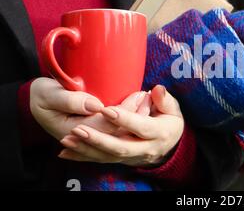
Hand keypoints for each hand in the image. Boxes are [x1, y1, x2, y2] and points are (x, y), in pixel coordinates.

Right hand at [30, 77, 145, 139]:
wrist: (36, 100)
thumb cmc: (41, 94)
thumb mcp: (48, 93)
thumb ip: (69, 99)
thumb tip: (95, 106)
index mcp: (72, 131)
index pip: (104, 125)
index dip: (123, 112)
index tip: (138, 95)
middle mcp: (84, 139)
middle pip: (116, 131)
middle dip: (135, 115)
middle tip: (148, 96)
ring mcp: (90, 137)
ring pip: (119, 133)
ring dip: (136, 118)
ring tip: (148, 100)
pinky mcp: (95, 132)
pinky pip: (116, 131)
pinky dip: (130, 119)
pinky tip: (142, 107)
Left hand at [58, 85, 184, 166]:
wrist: (170, 144)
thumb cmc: (169, 120)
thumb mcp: (173, 108)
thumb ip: (165, 99)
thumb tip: (157, 89)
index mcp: (159, 133)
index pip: (141, 127)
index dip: (124, 119)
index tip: (106, 109)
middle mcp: (145, 148)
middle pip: (121, 146)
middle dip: (98, 139)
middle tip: (78, 128)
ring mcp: (132, 157)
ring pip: (107, 156)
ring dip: (86, 149)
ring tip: (68, 139)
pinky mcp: (121, 160)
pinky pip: (100, 160)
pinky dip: (82, 157)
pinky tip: (65, 153)